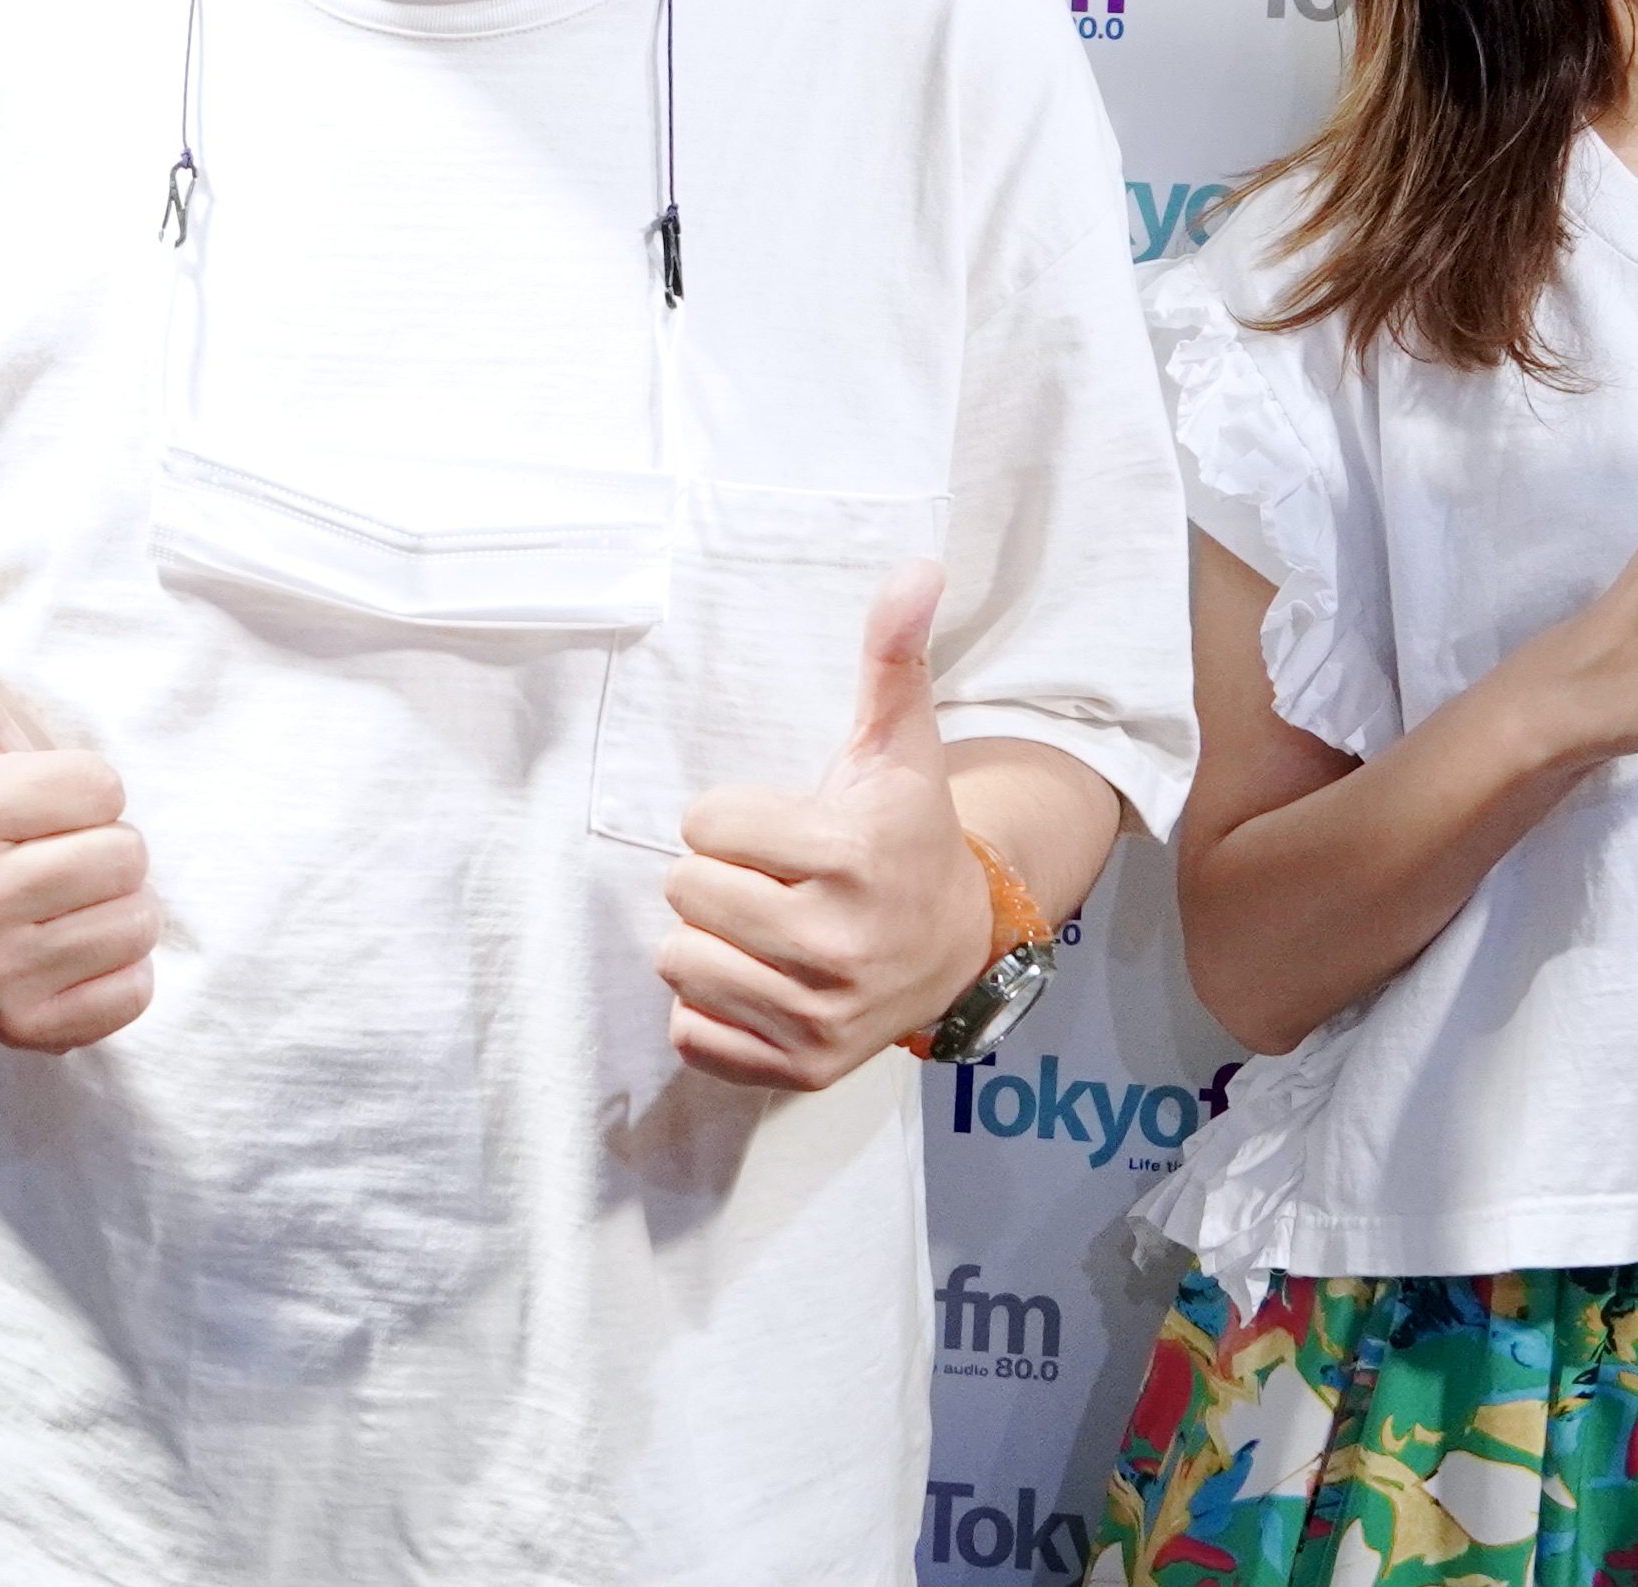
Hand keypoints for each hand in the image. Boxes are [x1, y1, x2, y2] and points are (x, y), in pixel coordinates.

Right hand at [0, 561, 157, 1051]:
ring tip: (68, 898)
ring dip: (116, 908)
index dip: (87, 786)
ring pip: (136, 925)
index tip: (47, 797)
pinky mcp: (25, 1027)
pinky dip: (118, 974)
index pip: (102, 787)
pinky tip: (74, 948)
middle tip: (61, 850)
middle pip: (126, 858)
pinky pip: (131, 996)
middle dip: (106, 848)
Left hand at [656, 559, 991, 1092]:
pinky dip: (712, 1008)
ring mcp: (820, 1015)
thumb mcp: (900, 744)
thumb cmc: (903, 832)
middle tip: (767, 877)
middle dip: (713, 878)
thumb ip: (892, 657)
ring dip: (707, 941)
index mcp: (851, 855)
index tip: (779, 827)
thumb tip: (917, 569)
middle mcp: (838, 944)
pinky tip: (760, 979)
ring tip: (762, 928)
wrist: (958, 945)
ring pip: (679, 963)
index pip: (706, 823)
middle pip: (684, 894)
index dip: (731, 818)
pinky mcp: (802, 1068)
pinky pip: (691, 1033)